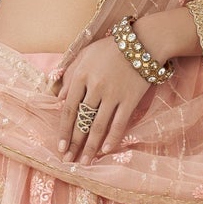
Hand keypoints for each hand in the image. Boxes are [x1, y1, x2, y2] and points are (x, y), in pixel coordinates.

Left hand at [54, 35, 151, 162]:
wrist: (144, 42)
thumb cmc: (112, 47)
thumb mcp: (85, 54)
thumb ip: (71, 75)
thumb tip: (58, 99)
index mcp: (81, 76)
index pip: (69, 109)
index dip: (63, 130)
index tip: (59, 147)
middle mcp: (95, 87)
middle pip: (82, 121)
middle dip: (74, 143)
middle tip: (68, 160)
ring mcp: (113, 95)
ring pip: (98, 126)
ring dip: (91, 146)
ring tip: (85, 162)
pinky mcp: (130, 99)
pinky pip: (119, 123)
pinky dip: (112, 137)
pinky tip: (105, 151)